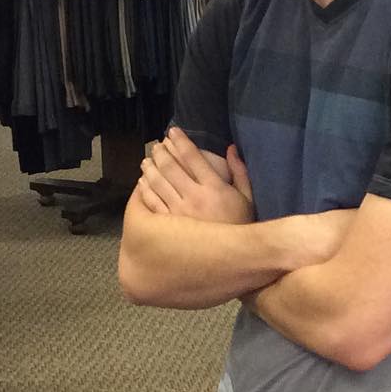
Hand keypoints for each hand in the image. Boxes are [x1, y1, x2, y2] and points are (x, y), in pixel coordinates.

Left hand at [138, 127, 254, 223]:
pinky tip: (142, 184)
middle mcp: (195, 196)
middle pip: (170, 167)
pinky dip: (145, 191)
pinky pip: (152, 203)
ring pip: (158, 183)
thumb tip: (231, 148)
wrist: (234, 259)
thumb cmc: (241, 228)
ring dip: (149, 169)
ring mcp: (179, 212)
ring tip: (146, 161)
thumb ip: (240, 172)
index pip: (192, 156)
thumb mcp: (248, 199)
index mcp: (214, 187)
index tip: (172, 132)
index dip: (180, 141)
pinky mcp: (169, 227)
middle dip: (160, 152)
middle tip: (156, 146)